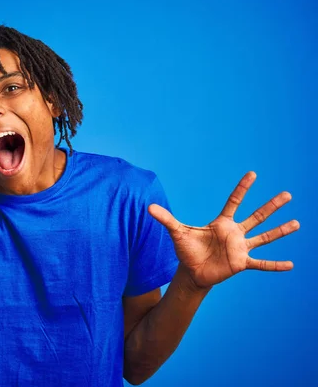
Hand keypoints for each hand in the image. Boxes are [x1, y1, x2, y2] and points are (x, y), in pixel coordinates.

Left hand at [149, 172, 298, 288]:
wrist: (192, 272)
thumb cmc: (187, 250)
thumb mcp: (177, 232)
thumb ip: (166, 219)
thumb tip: (148, 207)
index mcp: (221, 223)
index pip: (234, 202)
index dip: (242, 188)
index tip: (252, 174)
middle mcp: (234, 233)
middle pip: (256, 216)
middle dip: (271, 206)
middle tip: (288, 194)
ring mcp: (240, 248)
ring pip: (264, 237)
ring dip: (279, 231)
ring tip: (297, 223)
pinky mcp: (241, 263)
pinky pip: (262, 264)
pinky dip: (275, 265)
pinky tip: (291, 265)